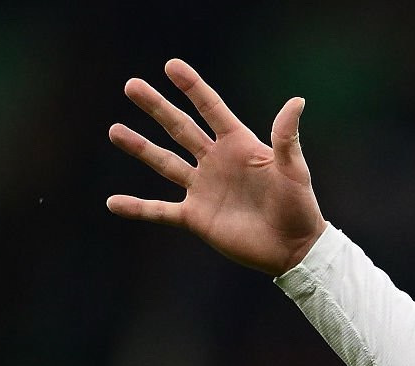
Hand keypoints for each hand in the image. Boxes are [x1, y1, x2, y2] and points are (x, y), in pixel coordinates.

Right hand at [107, 59, 326, 275]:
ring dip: (140, 147)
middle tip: (131, 85)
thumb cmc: (300, 208)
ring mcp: (203, 189)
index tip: (172, 65)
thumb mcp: (294, 171)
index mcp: (238, 146)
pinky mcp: (196, 217)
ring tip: (115, 130)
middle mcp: (215, 162)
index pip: (211, 110)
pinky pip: (160, 211)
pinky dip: (138, 208)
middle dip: (156, 107)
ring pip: (164, 163)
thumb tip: (297, 101)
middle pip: (180, 128)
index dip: (193, 88)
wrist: (295, 250)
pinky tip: (114, 203)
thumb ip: (287, 138)